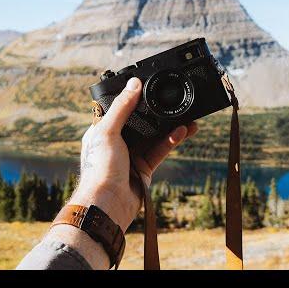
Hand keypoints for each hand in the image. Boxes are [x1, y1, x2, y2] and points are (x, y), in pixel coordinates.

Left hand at [71, 77, 197, 231]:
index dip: (134, 98)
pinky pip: (160, 150)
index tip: (150, 87)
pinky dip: (171, 141)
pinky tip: (183, 131)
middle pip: (140, 122)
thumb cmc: (100, 168)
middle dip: (157, 113)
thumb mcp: (108, 131)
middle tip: (173, 101)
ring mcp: (131, 155)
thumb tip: (134, 83)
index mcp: (102, 131)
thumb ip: (121, 107)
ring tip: (188, 117)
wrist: (108, 204)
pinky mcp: (144, 168)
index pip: (119, 109)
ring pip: (154, 136)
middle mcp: (116, 142)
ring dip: (170, 127)